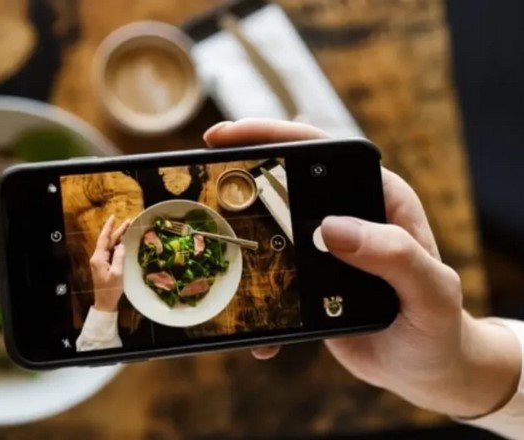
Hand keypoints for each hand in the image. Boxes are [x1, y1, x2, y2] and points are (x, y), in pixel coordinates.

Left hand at [89, 215, 129, 312]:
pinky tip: (124, 242)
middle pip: (108, 241)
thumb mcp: (117, 273)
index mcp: (98, 258)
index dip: (109, 227)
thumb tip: (121, 245)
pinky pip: (110, 252)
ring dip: (118, 237)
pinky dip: (117, 245)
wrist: (105, 302)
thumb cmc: (111, 289)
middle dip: (117, 231)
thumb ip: (119, 257)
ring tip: (128, 229)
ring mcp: (100, 262)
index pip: (104, 238)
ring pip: (109, 246)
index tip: (114, 217)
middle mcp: (98, 257)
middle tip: (129, 221)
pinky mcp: (104, 266)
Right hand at [204, 119, 520, 417]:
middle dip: (240, 169)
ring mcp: (322, 248)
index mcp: (378, 199)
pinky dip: (249, 294)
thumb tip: (330, 228)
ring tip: (205, 230)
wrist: (424, 367)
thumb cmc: (438, 326)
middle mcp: (346, 216)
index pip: (323, 152)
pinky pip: (268, 276)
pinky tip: (244, 319)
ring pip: (268, 225)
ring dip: (235, 228)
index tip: (232, 137)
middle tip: (202, 166)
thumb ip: (393, 255)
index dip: (275, 136)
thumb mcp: (429, 292)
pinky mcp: (306, 280)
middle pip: (284, 180)